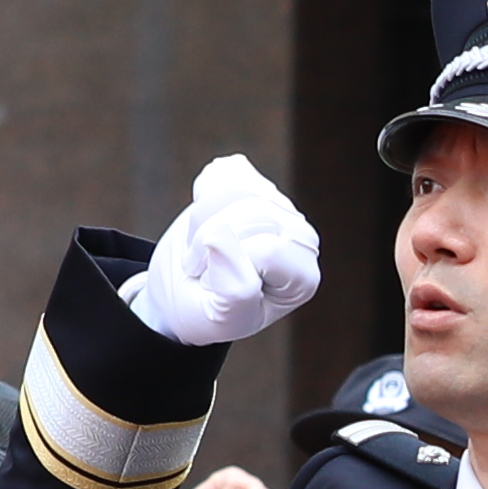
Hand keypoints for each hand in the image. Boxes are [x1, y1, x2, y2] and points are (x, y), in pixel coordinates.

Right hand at [125, 152, 323, 348]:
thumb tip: (223, 238)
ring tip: (202, 246)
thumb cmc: (206, 311)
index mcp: (302, 278)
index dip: (227, 261)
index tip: (206, 281)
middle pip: (255, 213)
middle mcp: (301, 239)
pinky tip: (207, 217)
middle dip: (210, 236)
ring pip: (239, 189)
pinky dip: (205, 191)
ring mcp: (281, 208)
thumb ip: (234, 289)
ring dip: (203, 217)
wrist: (185, 292)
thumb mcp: (219, 318)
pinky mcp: (258, 186)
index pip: (268, 250)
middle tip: (199, 265)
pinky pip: (226, 171)